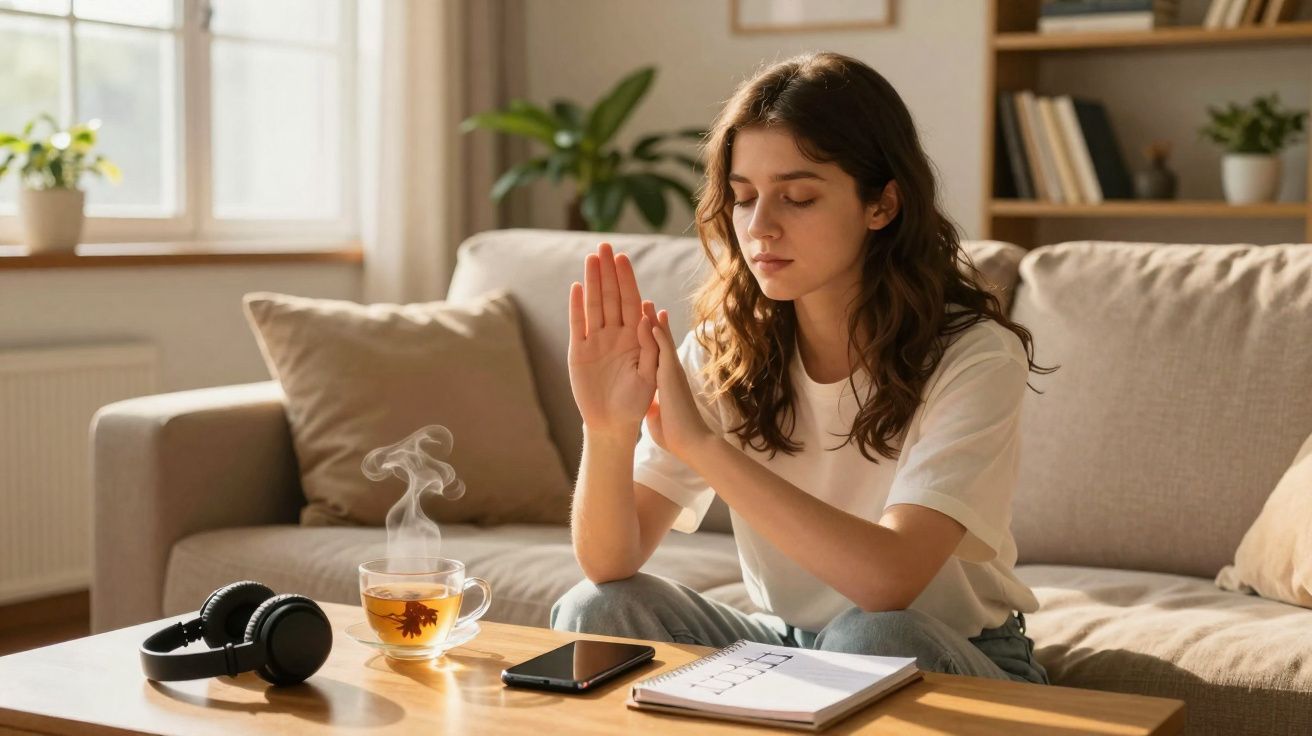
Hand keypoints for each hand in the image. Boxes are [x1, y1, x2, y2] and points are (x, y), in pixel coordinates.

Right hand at [567, 242, 656, 438]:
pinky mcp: (579, 352)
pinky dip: (576, 306)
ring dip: (592, 282)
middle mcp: (615, 334)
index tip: (623, 258)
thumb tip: (647, 313)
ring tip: (591, 259)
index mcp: (635, 337)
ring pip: (593, 305)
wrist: (613, 423)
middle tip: (604, 246)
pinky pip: (577, 324)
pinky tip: (576, 287)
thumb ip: (652, 345)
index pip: (630, 301)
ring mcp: (596, 341)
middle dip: (608, 272)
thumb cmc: (637, 401)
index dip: (627, 279)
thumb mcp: (652, 374)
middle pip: (610, 297)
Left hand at [638, 302, 714, 461]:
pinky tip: (648, 317)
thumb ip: (655, 406)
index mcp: (666, 380)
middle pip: (659, 340)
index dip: (651, 338)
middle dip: (652, 322)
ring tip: (646, 301)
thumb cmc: (675, 434)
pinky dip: (656, 332)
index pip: (656, 353)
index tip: (643, 323)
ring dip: (652, 319)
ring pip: (661, 339)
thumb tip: (650, 407)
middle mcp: (670, 371)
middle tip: (646, 303)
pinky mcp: (671, 374)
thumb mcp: (658, 415)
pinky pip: (662, 348)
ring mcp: (672, 370)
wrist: (690, 443)